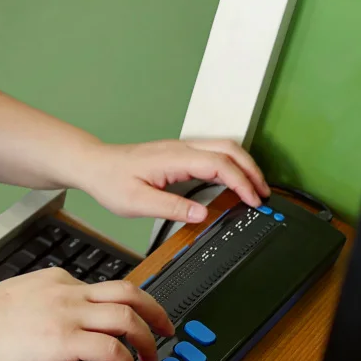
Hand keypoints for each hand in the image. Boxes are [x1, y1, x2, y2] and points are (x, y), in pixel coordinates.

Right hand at [0, 268, 173, 360]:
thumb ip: (43, 303)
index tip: (133, 320)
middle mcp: (67, 291)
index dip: (125, 305)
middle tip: (165, 328)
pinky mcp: (63, 339)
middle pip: (128, 291)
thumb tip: (54, 323)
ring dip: (147, 338)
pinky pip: (110, 347)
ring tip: (152, 357)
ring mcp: (67, 313)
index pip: (104, 286)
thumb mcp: (18, 298)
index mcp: (57, 280)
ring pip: (127, 315)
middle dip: (154, 310)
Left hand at [73, 140, 270, 224]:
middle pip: (229, 149)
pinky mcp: (179, 152)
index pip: (219, 164)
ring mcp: (181, 147)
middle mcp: (181, 147)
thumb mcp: (137, 202)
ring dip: (244, 165)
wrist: (95, 165)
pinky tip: (234, 180)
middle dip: (252, 170)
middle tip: (264, 194)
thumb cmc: (112, 181)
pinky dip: (231, 164)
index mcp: (174, 158)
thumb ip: (171, 207)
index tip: (253, 201)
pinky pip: (214, 152)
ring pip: (224, 147)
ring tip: (255, 189)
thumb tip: (202, 214)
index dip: (241, 182)